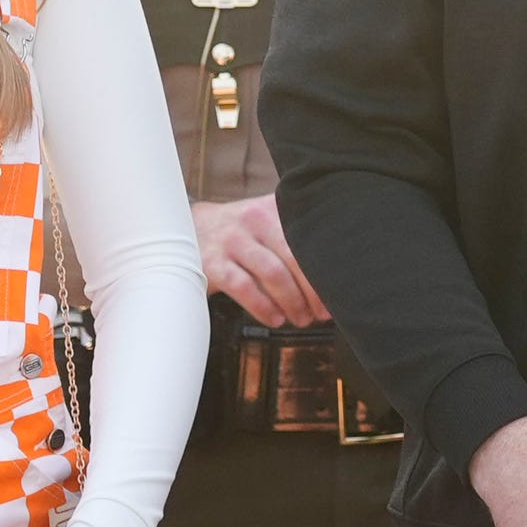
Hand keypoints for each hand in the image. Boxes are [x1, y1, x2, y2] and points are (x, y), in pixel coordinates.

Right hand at [193, 196, 329, 326]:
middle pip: (295, 256)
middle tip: (322, 312)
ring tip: (302, 319)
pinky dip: (264, 307)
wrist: (188, 228)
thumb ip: (297, 234)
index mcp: (275, 208)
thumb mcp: (268, 219)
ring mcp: (232, 240)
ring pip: (273, 273)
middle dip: (313, 290)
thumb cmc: (242, 232)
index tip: (338, 291)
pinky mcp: (212, 262)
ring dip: (292, 302)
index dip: (326, 269)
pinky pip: (244, 287)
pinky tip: (276, 318)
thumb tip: (335, 272)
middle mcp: (255, 219)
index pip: (309, 238)